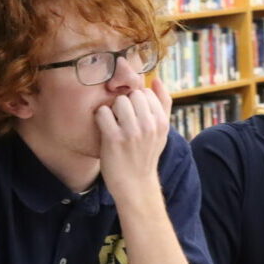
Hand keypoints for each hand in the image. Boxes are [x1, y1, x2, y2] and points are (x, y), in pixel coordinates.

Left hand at [96, 78, 171, 196]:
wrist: (135, 184)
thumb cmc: (146, 153)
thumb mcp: (162, 130)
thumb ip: (163, 103)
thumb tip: (155, 79)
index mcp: (161, 122)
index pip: (147, 93)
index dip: (137, 100)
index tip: (133, 113)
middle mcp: (149, 126)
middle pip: (132, 94)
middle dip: (125, 103)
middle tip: (122, 118)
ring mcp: (132, 132)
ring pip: (118, 101)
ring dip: (113, 110)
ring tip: (114, 122)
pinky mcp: (114, 139)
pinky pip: (103, 113)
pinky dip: (101, 118)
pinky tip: (104, 128)